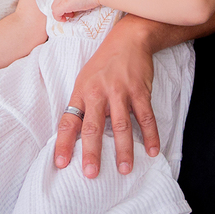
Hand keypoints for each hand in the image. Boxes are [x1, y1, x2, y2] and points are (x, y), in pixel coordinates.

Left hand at [51, 0, 102, 21]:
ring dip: (60, 13)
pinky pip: (55, 13)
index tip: (71, 6)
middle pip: (57, 1)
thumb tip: (76, 1)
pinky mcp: (63, 4)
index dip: (65, 2)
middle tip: (71, 13)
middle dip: (62, 8)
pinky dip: (58, 17)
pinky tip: (64, 19)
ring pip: (54, 7)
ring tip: (70, 16)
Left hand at [54, 20, 157, 177]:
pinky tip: (152, 151)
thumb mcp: (85, 80)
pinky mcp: (140, 90)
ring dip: (124, 149)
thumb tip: (75, 136)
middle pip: (93, 127)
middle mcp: (98, 93)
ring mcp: (120, 91)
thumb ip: (82, 106)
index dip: (63, 143)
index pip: (68, 121)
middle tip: (91, 173)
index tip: (61, 164)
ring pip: (121, 125)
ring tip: (125, 169)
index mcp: (81, 92)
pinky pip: (145, 117)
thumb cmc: (103, 64)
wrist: (128, 40)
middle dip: (92, 152)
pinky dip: (150, 135)